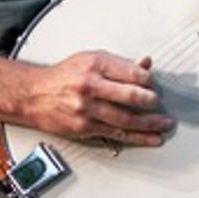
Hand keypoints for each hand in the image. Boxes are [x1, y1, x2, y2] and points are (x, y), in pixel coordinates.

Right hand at [21, 51, 172, 146]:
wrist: (34, 95)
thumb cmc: (64, 76)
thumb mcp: (90, 60)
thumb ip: (119, 64)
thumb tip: (146, 64)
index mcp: (96, 64)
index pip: (132, 72)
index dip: (148, 80)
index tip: (153, 84)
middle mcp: (91, 85)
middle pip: (131, 95)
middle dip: (151, 101)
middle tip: (159, 103)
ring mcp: (88, 108)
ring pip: (127, 118)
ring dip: (150, 123)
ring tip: (164, 124)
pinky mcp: (85, 127)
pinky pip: (117, 133)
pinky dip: (137, 137)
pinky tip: (151, 138)